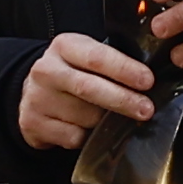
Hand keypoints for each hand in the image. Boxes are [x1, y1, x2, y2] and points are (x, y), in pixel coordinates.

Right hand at [14, 33, 158, 153]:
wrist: (34, 93)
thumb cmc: (73, 73)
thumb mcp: (87, 56)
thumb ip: (112, 63)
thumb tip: (149, 81)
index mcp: (64, 46)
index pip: (96, 57)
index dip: (124, 70)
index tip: (147, 81)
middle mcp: (47, 70)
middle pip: (89, 88)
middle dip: (122, 100)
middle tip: (146, 110)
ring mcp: (37, 98)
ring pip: (84, 117)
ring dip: (106, 122)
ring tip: (112, 118)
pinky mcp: (33, 123)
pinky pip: (73, 137)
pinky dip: (88, 137)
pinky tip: (87, 128)